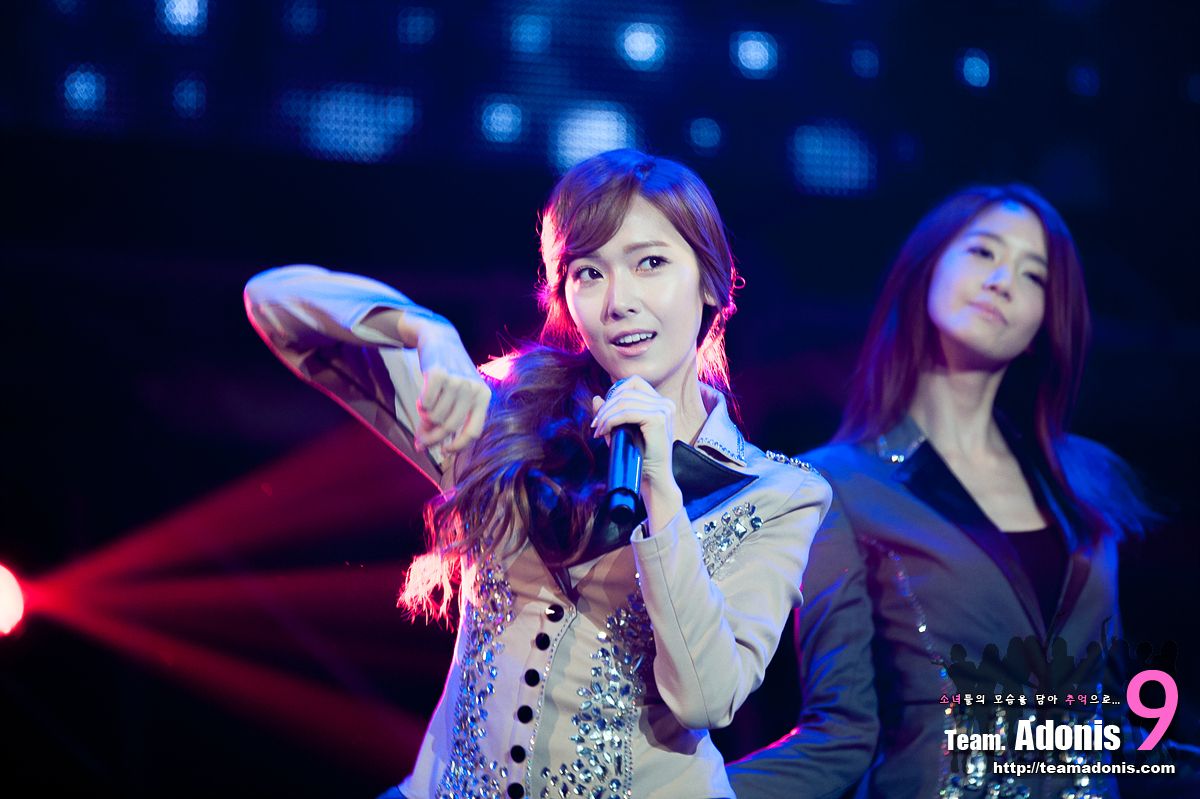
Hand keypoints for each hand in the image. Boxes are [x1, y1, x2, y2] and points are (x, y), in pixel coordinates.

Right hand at [412, 318, 490, 451]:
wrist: (441, 339)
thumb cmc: (451, 374)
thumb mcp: (459, 395)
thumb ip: (450, 420)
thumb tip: (430, 449)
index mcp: (484, 396)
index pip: (474, 432)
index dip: (458, 447)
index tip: (445, 453)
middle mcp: (473, 389)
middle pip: (449, 427)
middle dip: (432, 439)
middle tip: (420, 443)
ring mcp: (456, 381)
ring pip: (434, 417)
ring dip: (425, 416)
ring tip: (426, 405)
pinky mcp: (438, 374)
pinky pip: (424, 404)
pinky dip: (420, 405)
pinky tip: (423, 395)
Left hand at [591, 376, 682, 530]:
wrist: (653, 479)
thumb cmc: (639, 458)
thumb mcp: (622, 431)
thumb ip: (611, 414)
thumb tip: (596, 397)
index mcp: (661, 403)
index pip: (634, 382)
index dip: (614, 392)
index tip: (603, 412)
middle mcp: (665, 403)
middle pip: (626, 391)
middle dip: (606, 407)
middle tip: (595, 425)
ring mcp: (664, 409)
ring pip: (624, 401)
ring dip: (605, 415)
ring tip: (598, 430)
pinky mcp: (658, 419)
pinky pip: (626, 412)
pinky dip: (610, 420)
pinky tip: (603, 432)